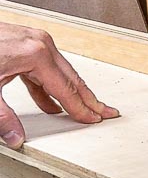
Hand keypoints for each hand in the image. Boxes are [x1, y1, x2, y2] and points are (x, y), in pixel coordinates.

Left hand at [0, 23, 118, 148]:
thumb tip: (15, 137)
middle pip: (72, 78)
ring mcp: (33, 41)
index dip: (81, 108)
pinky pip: (45, 67)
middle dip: (89, 99)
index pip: (66, 90)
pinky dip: (50, 85)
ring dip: (72, 92)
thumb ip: (1, 117)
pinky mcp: (24, 42)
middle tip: (106, 112)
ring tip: (84, 108)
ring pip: (61, 72)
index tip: (94, 119)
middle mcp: (40, 44)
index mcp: (36, 55)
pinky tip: (50, 102)